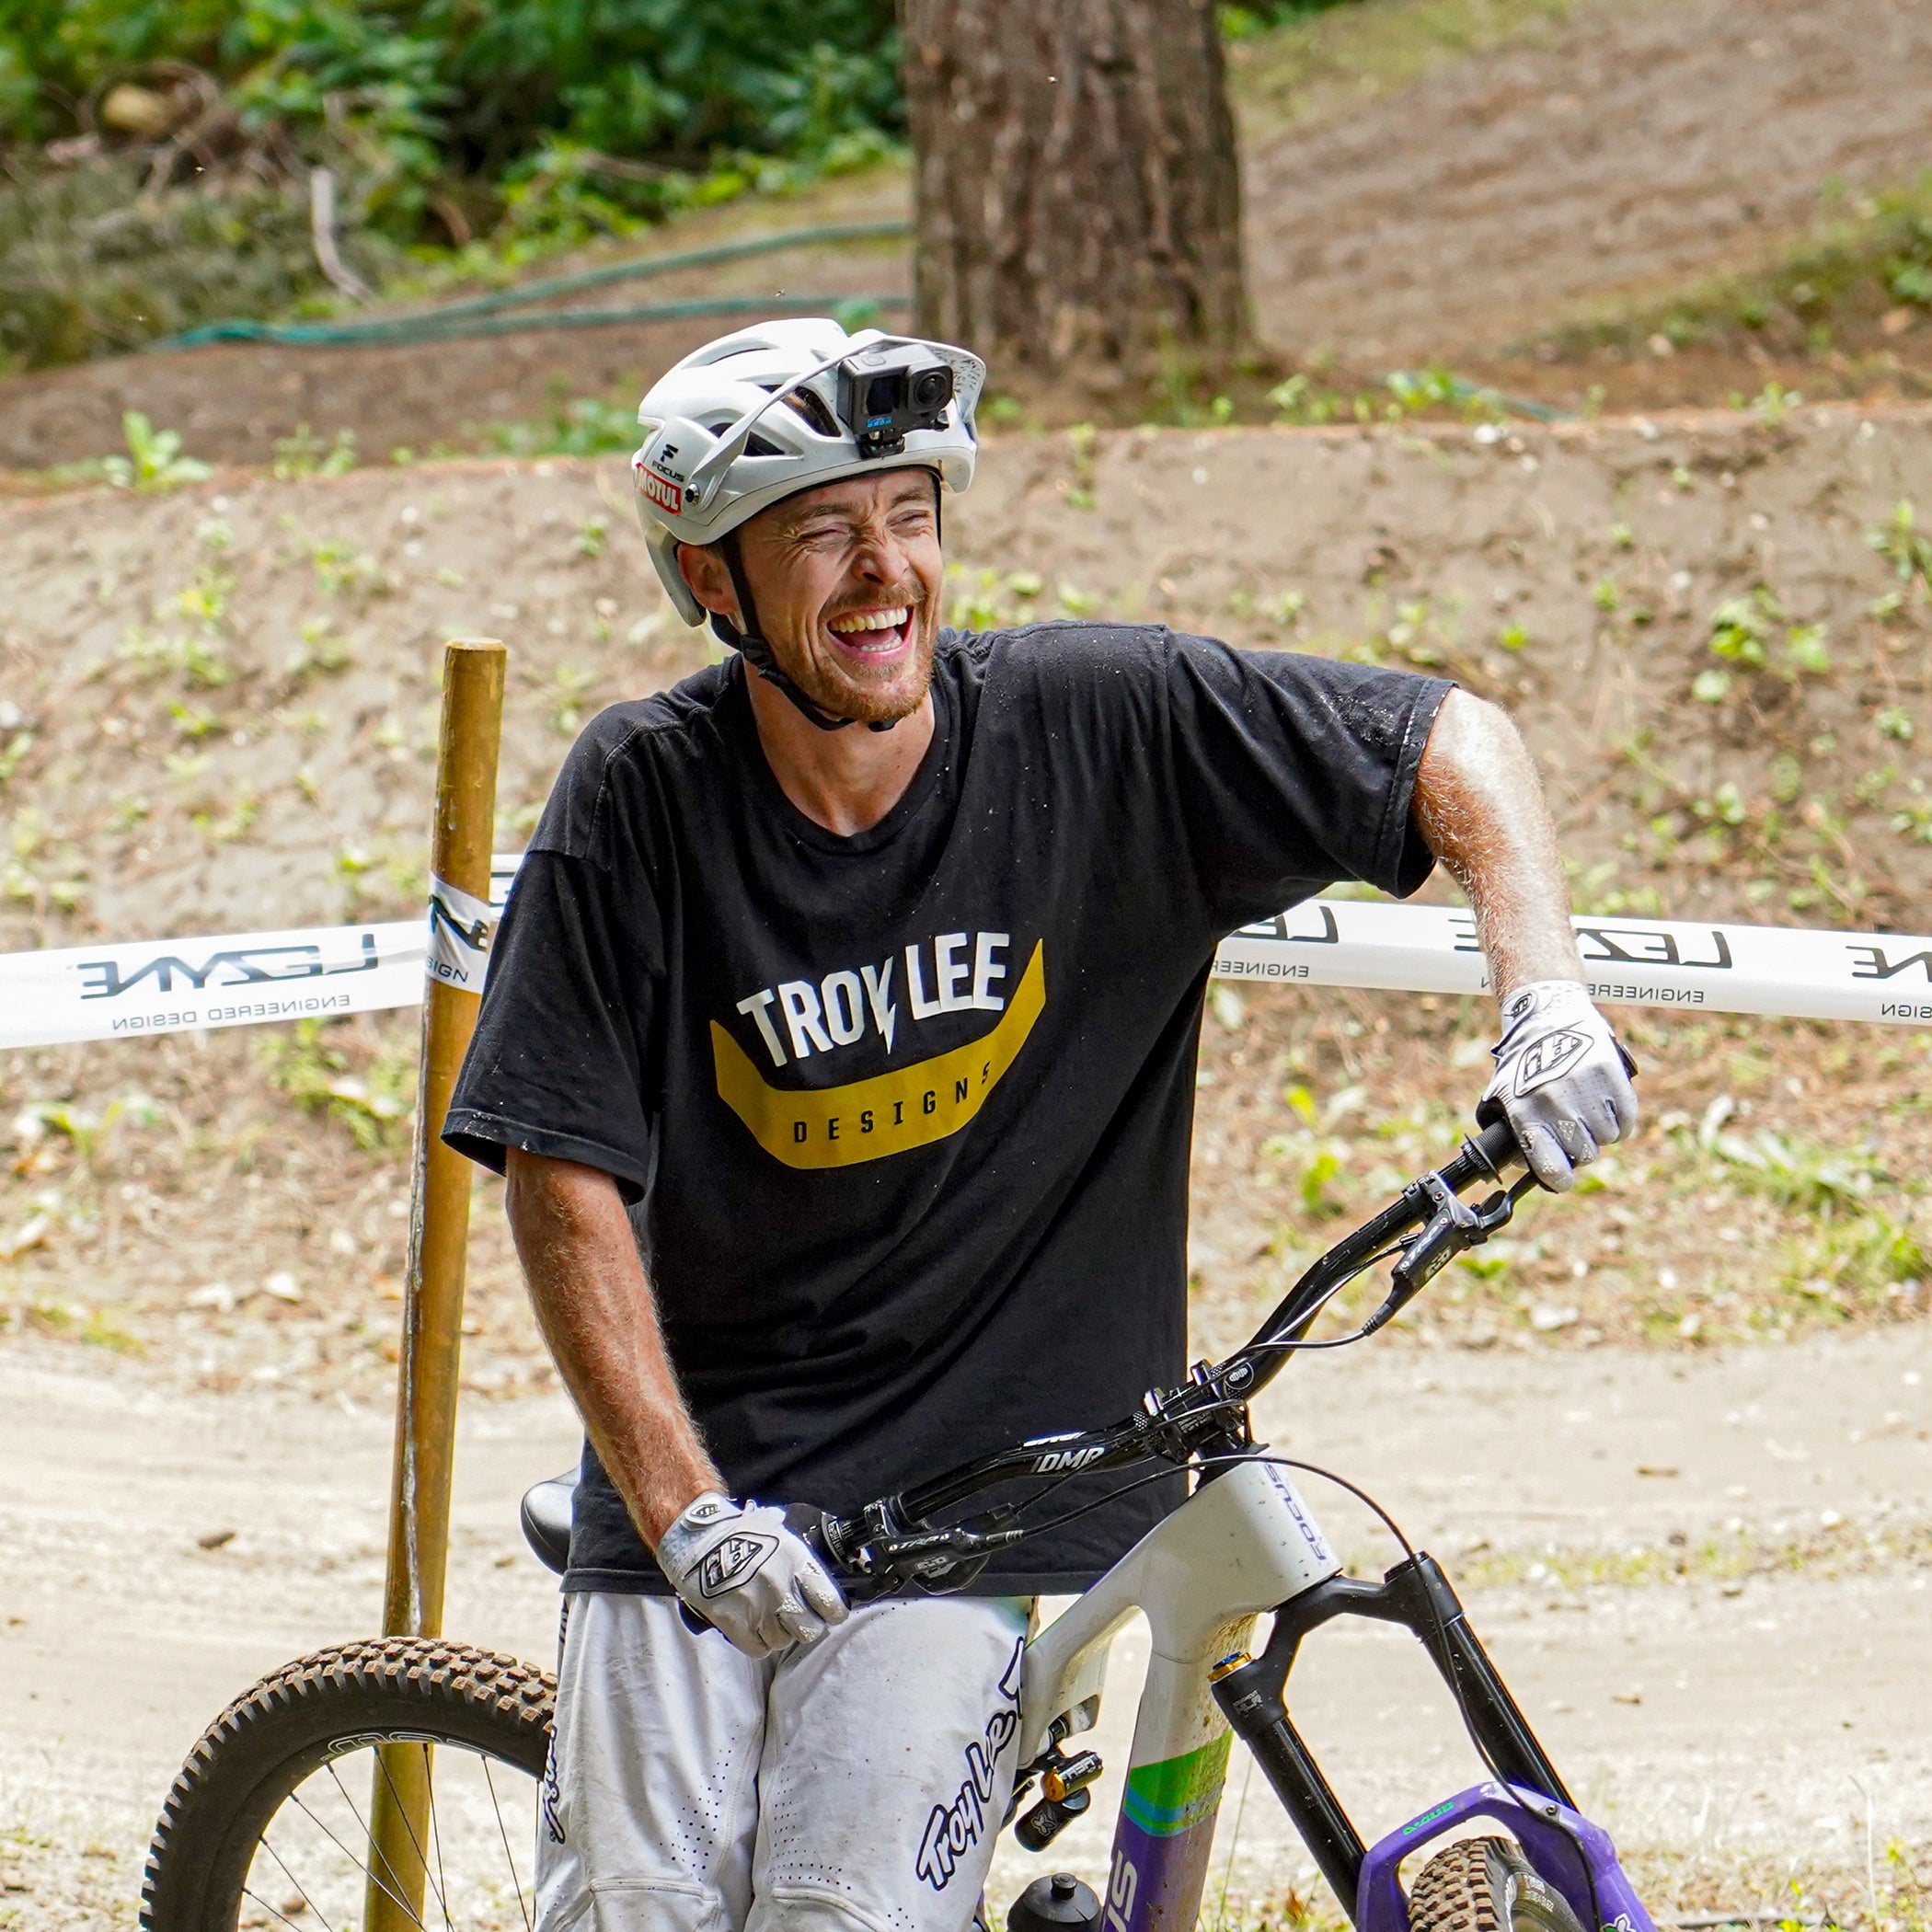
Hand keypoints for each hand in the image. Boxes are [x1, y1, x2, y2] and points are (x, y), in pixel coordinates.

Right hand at [653, 1491, 847, 1658]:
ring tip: (767, 1618)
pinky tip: (752, 1627)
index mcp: (795, 1560)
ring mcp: (756, 1607)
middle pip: (810, 1629)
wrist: (696, 1540)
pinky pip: (759, 1649)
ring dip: (778, 1634)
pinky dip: (757, 1643)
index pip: (831, 1602)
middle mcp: (780, 1586)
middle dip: (804, 1626)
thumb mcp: (777, 1530)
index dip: (833, 1612)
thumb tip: (823, 1568)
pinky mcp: (733, 1623)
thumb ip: (799, 1552)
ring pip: (783, 1642)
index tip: (829, 1614)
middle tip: (795, 1618)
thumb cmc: (737, 1532)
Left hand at [1480, 980, 1638, 1191]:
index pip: (1551, 1168)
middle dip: (1580, 1148)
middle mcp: (1556, 1105)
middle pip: (1585, 1155)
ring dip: (1601, 1132)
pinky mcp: (1610, 1077)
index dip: (1559, 1179)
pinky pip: (1627, 1120)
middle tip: (1573, 1130)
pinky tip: (1606, 1106)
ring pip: (1608, 1138)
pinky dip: (1620, 1119)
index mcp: (1527, 1113)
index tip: (1562, 1178)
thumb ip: (1514, 1132)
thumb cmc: (1524, 1063)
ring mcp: (1586, 1090)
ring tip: (1587, 1111)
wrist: (1548, 1018)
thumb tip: (1522, 1168)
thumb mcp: (1504, 1095)